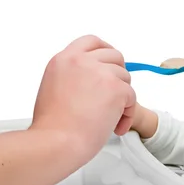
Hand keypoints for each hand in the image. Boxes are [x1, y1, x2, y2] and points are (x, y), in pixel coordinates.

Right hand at [30, 35, 135, 156]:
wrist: (55, 142)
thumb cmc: (52, 125)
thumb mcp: (53, 86)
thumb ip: (72, 74)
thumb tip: (93, 78)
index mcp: (64, 59)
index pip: (91, 41)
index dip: (105, 50)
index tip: (110, 62)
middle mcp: (82, 60)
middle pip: (114, 56)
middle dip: (118, 75)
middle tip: (114, 95)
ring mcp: (100, 73)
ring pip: (125, 77)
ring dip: (122, 97)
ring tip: (110, 118)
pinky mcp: (115, 89)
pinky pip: (132, 97)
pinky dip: (128, 114)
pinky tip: (116, 127)